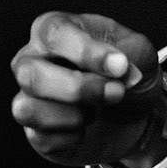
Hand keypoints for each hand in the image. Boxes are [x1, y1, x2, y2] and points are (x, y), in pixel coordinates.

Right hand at [10, 12, 165, 167]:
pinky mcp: (34, 132)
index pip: (54, 34)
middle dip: (78, 87)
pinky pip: (41, 138)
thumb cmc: (125, 69)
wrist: (132, 111)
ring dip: (73, 115)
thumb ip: (130, 54)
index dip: (86, 52)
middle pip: (29, 73)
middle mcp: (31, 60)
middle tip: (116, 92)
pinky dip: (73, 137)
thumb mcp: (138, 51)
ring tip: (97, 110)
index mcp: (52, 29)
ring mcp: (28, 97)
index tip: (120, 66)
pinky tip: (86, 127)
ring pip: (27, 109)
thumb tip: (118, 67)